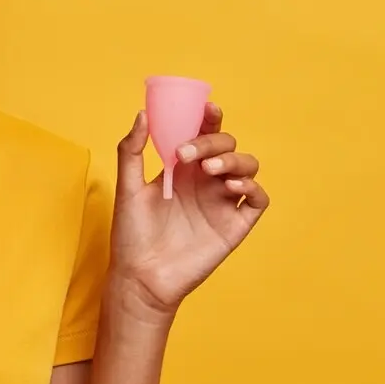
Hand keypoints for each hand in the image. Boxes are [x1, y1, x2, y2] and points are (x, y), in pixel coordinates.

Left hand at [107, 103, 269, 322]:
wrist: (139, 276)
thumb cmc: (131, 233)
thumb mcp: (127, 187)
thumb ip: (131, 150)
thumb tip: (143, 114)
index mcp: (182, 169)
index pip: (204, 133)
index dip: (210, 117)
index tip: (206, 107)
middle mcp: (205, 181)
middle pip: (226, 146)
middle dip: (212, 141)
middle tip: (186, 154)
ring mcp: (221, 202)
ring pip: (247, 167)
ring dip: (234, 160)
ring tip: (210, 169)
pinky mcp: (234, 225)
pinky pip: (257, 200)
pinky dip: (251, 188)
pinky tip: (231, 187)